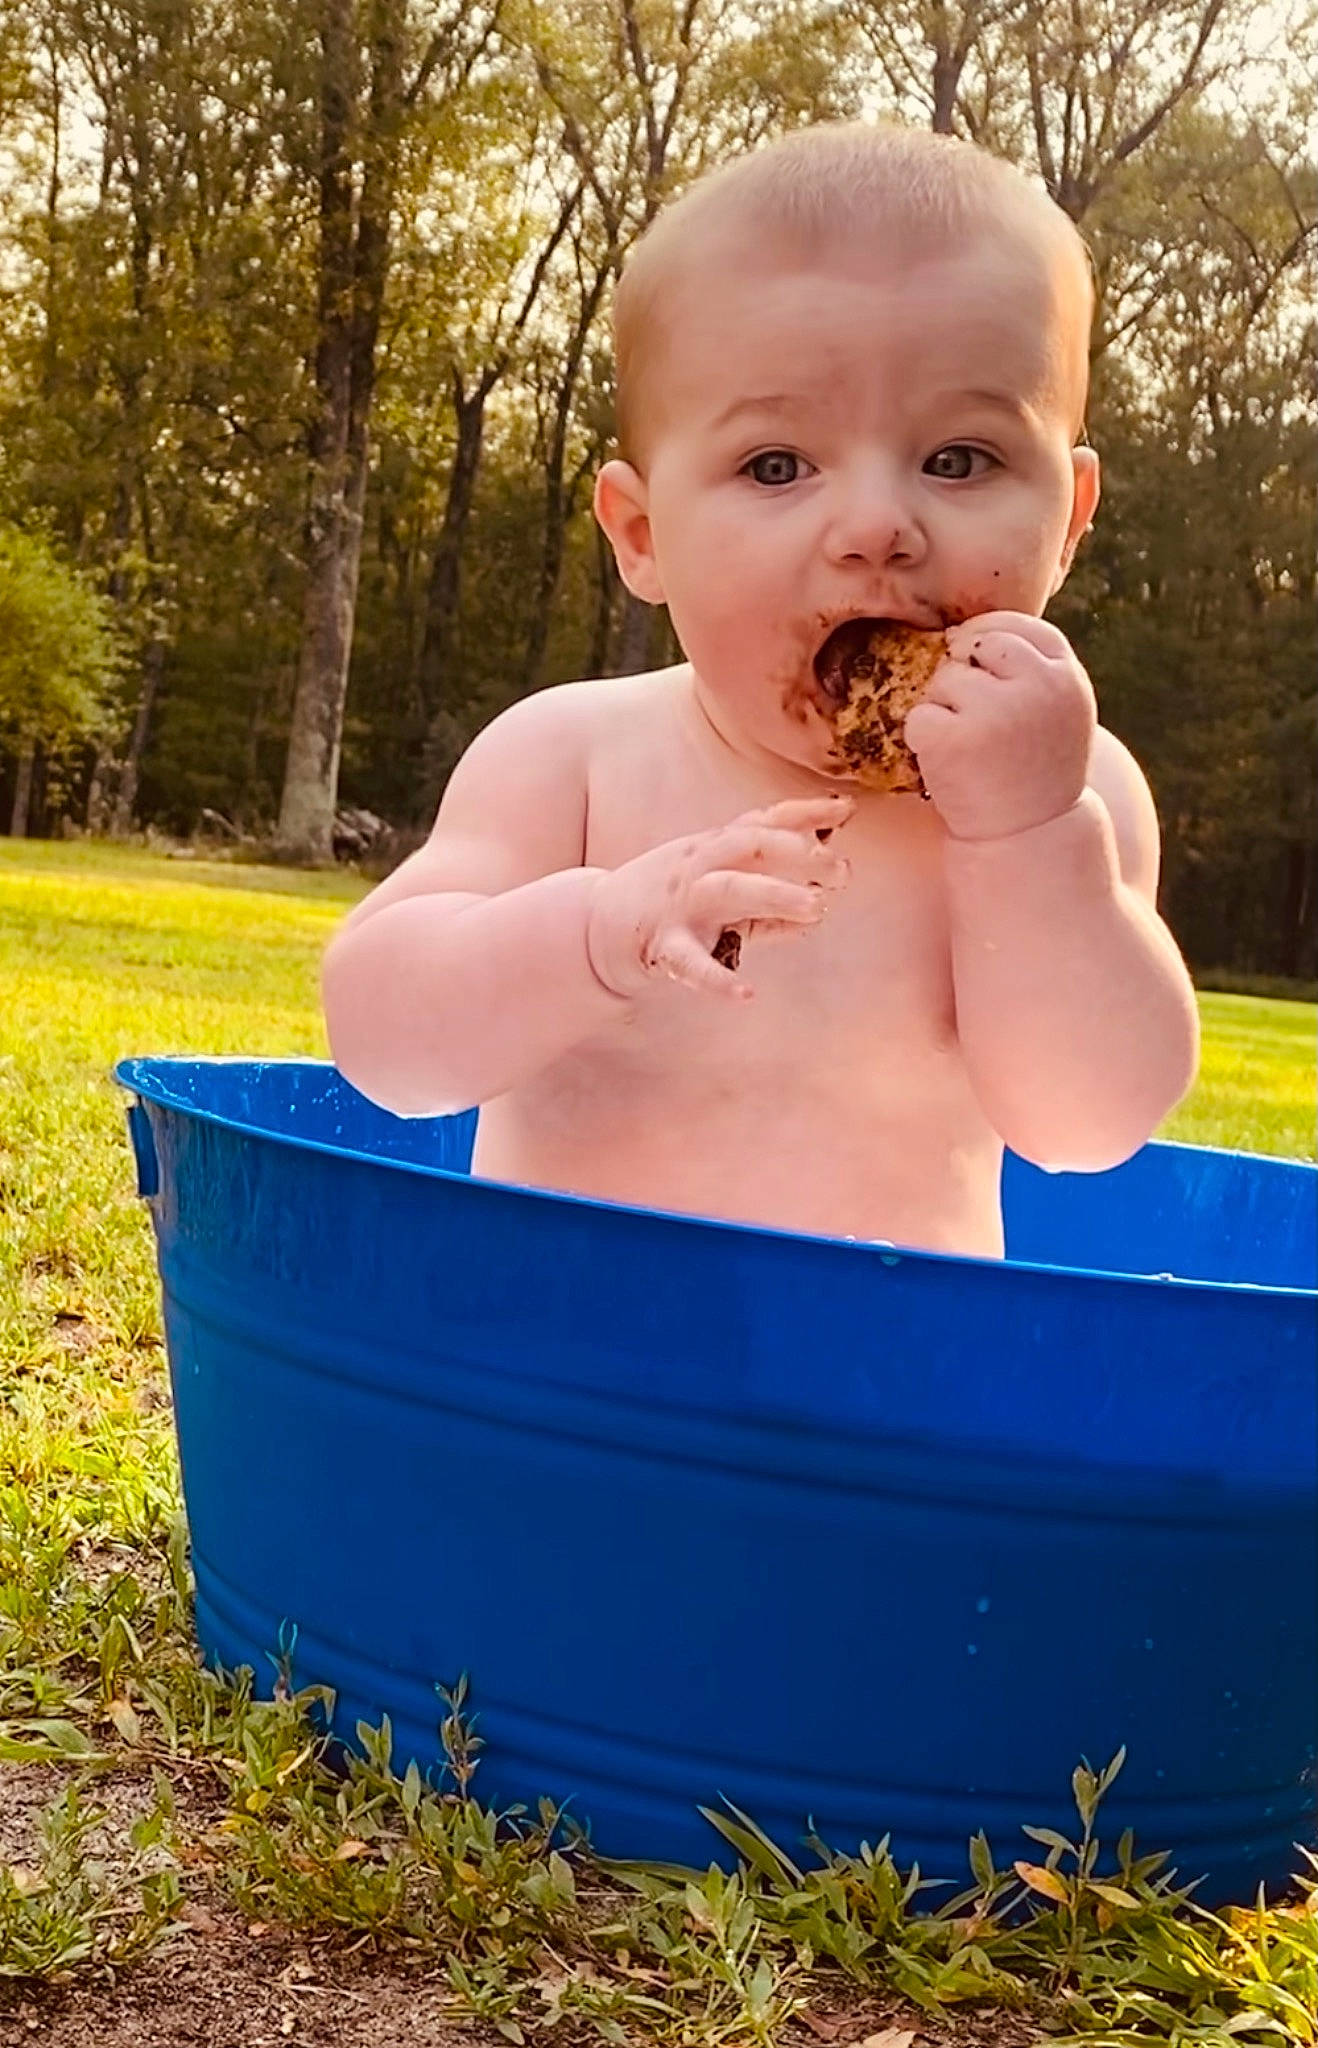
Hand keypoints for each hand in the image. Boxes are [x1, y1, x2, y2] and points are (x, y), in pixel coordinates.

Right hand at [587, 795, 852, 1000]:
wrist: (597, 926)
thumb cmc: (672, 901)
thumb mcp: (720, 884)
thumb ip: (769, 888)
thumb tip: (826, 899)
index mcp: (713, 846)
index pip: (763, 821)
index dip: (805, 814)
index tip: (847, 810)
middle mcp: (699, 866)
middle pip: (751, 846)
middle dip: (798, 853)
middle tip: (842, 870)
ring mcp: (681, 904)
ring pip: (730, 890)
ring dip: (775, 895)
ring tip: (818, 908)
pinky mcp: (664, 945)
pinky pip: (692, 963)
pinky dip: (718, 980)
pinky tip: (746, 994)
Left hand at [904, 613, 1095, 841]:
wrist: (1031, 837)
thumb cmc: (1034, 771)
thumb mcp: (1054, 712)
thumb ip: (1030, 670)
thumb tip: (958, 634)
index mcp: (1066, 676)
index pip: (1017, 625)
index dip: (988, 639)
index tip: (976, 663)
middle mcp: (1038, 686)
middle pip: (975, 643)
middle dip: (962, 671)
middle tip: (971, 716)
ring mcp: (997, 711)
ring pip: (943, 679)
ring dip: (942, 709)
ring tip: (969, 749)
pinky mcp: (956, 739)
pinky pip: (918, 716)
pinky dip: (922, 739)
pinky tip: (948, 765)